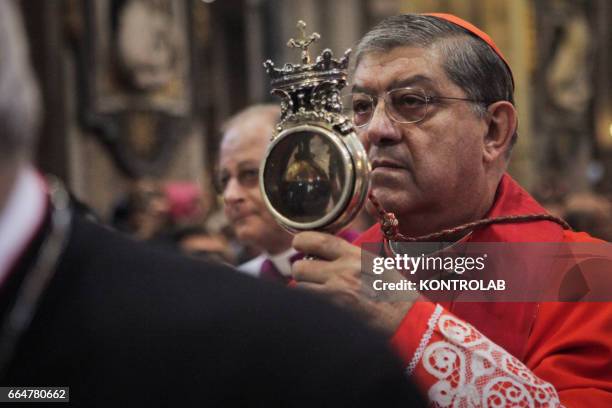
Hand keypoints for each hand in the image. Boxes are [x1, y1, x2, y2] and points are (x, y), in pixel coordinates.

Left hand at [292, 231, 415, 335]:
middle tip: (308, 277)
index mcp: (355, 256)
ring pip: (300, 288)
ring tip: (315, 296)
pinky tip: (318, 310)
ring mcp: (336, 294)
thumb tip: (326, 254)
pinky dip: (308, 308)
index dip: (301, 241)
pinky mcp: (333, 314)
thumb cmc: (398, 295)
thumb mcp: (378, 265)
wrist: (409, 323)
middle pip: (300, 266)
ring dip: (304, 292)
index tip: (299, 245)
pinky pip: (307, 307)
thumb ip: (352, 258)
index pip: (317, 239)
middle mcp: (343, 271)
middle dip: (301, 272)